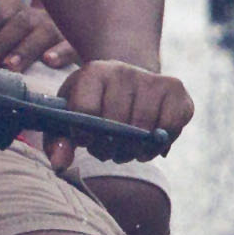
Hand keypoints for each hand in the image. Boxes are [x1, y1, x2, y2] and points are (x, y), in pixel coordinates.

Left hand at [0, 0, 74, 70]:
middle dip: (2, 42)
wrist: (63, 38)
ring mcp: (58, 28)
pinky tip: (49, 61)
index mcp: (16, 9)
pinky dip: (60, 52)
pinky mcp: (76, 44)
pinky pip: (70, 45)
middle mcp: (37, 16)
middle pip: (20, 21)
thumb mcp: (5, 34)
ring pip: (43, 32)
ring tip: (10, 66)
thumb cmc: (22, 42)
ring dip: (24, 49)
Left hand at [61, 57, 192, 145]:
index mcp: (92, 72)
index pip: (87, 112)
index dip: (85, 136)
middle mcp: (122, 70)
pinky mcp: (175, 89)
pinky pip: (170, 128)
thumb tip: (60, 164)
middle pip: (117, 124)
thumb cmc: (92, 105)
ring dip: (134, 150)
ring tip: (125, 148)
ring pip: (144, 130)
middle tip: (107, 149)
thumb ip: (57, 142)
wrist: (125, 82)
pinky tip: (148, 141)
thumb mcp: (68, 118)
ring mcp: (151, 78)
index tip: (86, 141)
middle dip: (110, 148)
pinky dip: (158, 144)